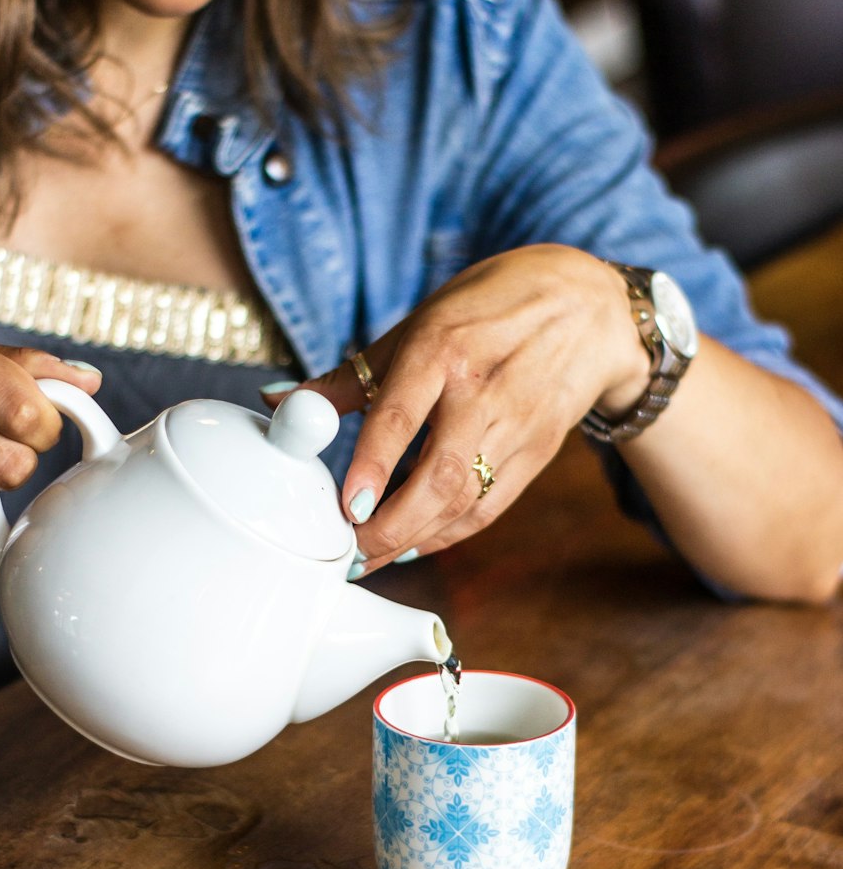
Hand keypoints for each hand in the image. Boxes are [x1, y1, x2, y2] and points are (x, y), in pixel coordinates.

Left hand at [265, 245, 648, 573]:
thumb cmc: (488, 309)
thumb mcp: (416, 326)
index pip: (404, 414)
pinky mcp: (539, 453)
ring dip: (415, 540)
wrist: (591, 310)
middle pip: (440, 475)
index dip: (373, 465)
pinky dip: (449, 534)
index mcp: (444, 349)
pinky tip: (414, 546)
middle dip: (391, 526)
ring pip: (466, 500)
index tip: (346, 508)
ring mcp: (517, 425)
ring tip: (369, 560)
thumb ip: (346, 378)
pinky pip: (490, 506)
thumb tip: (277, 402)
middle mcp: (483, 390)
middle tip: (349, 555)